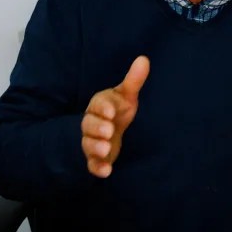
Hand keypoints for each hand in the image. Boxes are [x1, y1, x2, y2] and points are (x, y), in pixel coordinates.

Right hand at [81, 56, 149, 177]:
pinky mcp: (95, 158)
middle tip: (108, 131)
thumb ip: (133, 80)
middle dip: (97, 128)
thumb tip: (144, 59)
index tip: (111, 112)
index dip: (103, 108)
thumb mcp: (126, 96)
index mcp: (99, 106)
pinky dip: (97, 168)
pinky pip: (92, 164)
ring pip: (88, 144)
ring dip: (95, 147)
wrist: (110, 130)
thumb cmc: (118, 109)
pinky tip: (106, 171)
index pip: (97, 105)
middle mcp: (92, 123)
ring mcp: (92, 141)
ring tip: (105, 149)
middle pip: (88, 125)